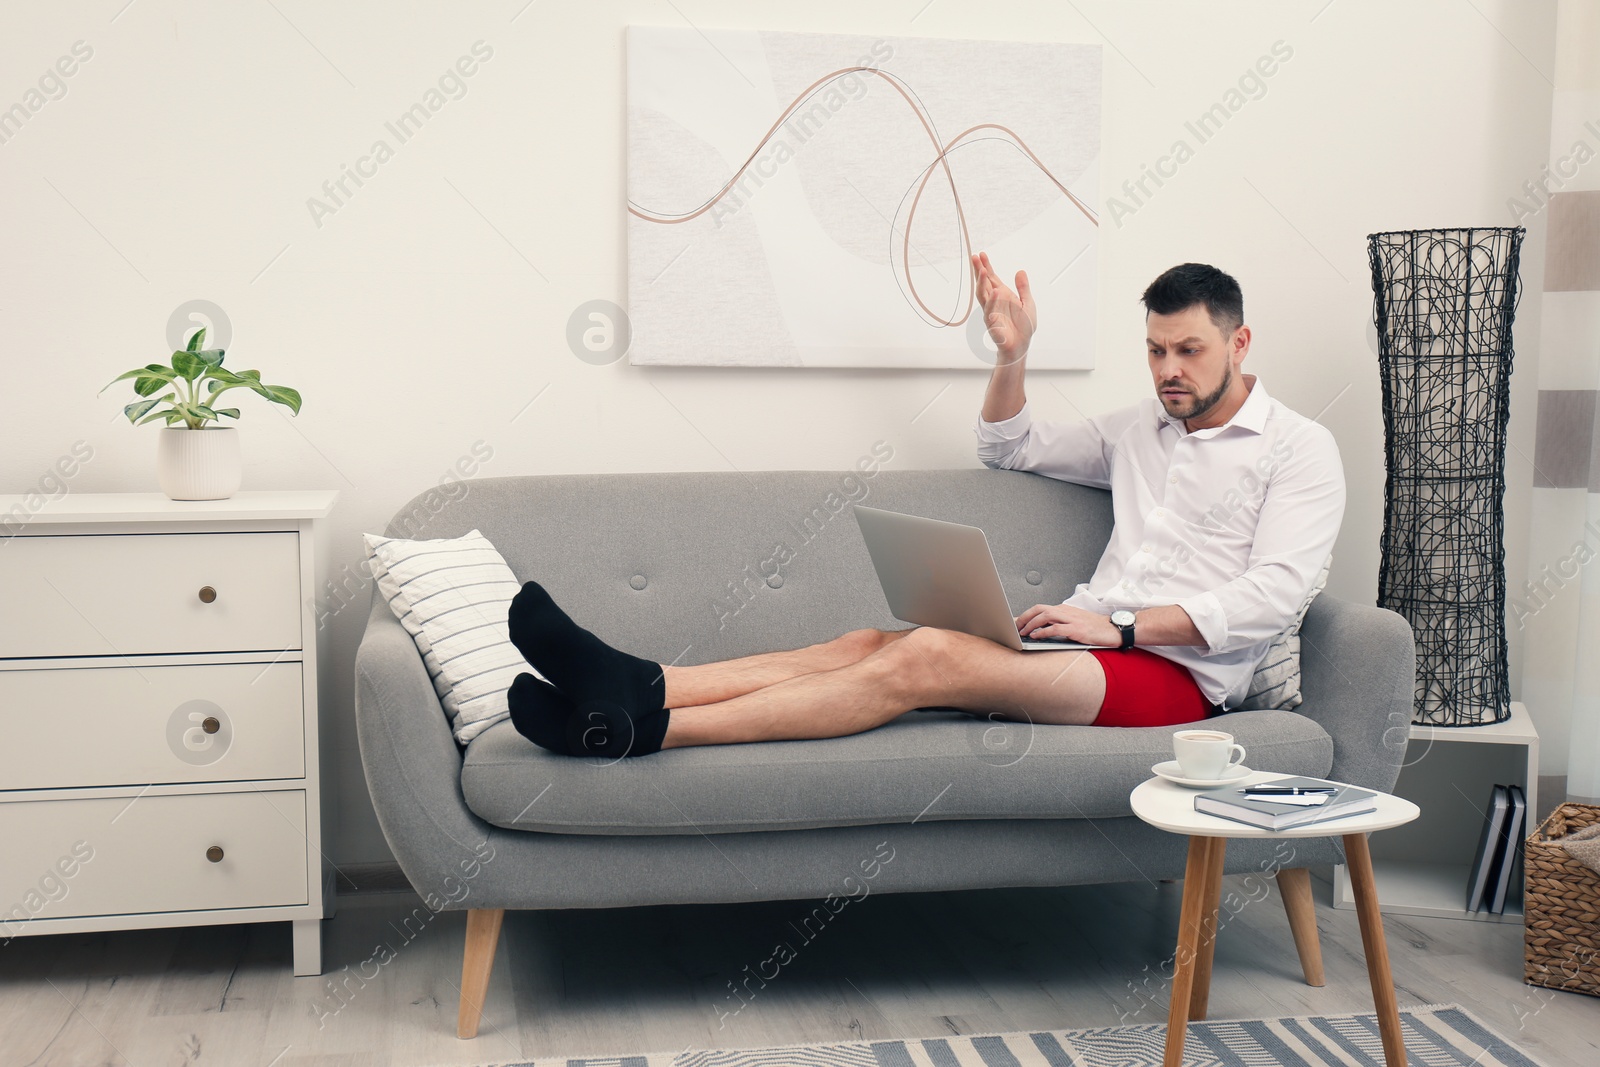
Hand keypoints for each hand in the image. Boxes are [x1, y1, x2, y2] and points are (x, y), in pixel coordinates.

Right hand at [970, 251, 1035, 365]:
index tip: (981, 254)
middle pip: (983, 283)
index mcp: (1002, 295)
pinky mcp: (993, 323)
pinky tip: (996, 291)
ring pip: (983, 295)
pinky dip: (993, 301)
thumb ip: (1023, 288)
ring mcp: (991, 311)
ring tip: (983, 271)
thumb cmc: (1023, 326)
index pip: (991, 278)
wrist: (1022, 345)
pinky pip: (991, 311)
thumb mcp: (1027, 302)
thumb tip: (1020, 271)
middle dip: (979, 271)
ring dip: (982, 283)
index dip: (986, 266)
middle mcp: (994, 301)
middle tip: (974, 257)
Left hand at [1015, 604, 1119, 646]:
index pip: (1040, 608)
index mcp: (1065, 609)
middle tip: (1016, 628)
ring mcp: (1071, 619)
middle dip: (1024, 618)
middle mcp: (1066, 611)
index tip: (1017, 623)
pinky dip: (1043, 632)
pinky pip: (1055, 628)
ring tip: (1023, 633)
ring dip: (1031, 624)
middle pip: (1039, 609)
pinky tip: (1036, 637)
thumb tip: (1042, 630)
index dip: (1027, 614)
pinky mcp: (1076, 629)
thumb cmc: (1096, 628)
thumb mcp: (1076, 622)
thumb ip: (1061, 623)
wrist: (1115, 629)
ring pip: (1044, 616)